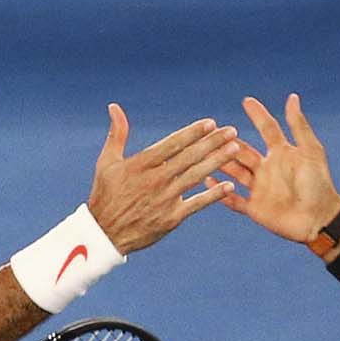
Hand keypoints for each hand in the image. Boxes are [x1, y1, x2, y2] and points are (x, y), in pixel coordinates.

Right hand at [86, 104, 240, 253]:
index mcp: (141, 164)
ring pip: (196, 176)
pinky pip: (196, 204)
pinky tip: (229, 185)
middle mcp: (155, 180)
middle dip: (213, 142)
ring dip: (217, 161)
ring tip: (235, 149)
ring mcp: (164, 199)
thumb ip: (117, 134)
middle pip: (189, 157)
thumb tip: (114, 107)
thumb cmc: (105, 195)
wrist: (104, 234)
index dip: (193, 133)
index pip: (172, 144)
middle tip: (232, 131)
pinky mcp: (171, 218)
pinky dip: (213, 195)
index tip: (211, 123)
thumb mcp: (107, 162)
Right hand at [206, 94, 339, 244]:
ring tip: (203, 152)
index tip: (246, 101)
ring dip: (220, 162)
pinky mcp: (254, 208)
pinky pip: (232, 199)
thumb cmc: (319, 184)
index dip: (257, 115)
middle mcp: (267, 169)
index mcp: (281, 154)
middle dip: (228, 141)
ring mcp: (259, 188)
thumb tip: (292, 97)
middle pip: (243, 151)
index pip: (266, 129)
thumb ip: (298, 126)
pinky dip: (220, 191)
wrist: (320, 219)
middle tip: (211, 130)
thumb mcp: (310, 152)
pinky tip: (207, 180)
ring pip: (234, 172)